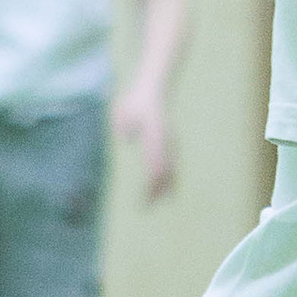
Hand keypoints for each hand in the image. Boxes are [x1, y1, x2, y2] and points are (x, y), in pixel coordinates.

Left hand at [113, 81, 175, 200]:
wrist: (153, 88)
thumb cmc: (134, 101)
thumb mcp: (123, 110)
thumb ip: (125, 124)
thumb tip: (126, 139)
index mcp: (155, 135)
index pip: (155, 166)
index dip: (150, 185)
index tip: (143, 198)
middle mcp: (166, 141)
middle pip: (164, 171)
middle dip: (157, 191)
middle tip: (147, 208)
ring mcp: (171, 141)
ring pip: (171, 168)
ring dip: (165, 187)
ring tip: (159, 203)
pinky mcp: (171, 141)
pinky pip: (173, 163)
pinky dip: (170, 178)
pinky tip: (168, 189)